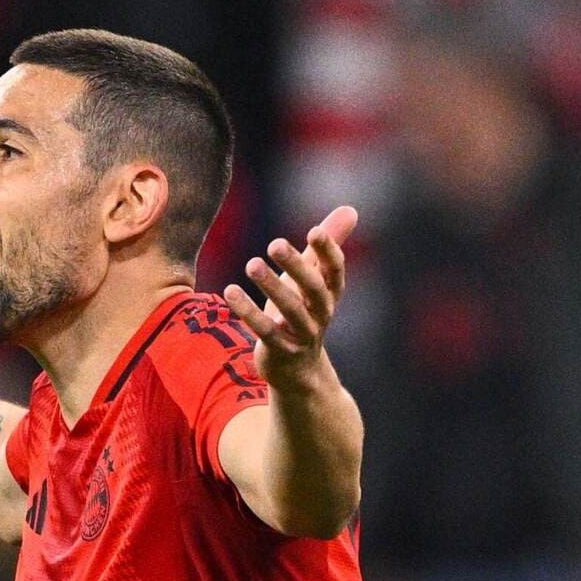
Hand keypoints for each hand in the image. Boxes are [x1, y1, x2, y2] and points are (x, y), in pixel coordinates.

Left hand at [224, 206, 357, 388]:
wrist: (299, 371)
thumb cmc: (302, 314)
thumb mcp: (313, 280)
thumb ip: (325, 248)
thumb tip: (350, 209)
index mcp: (330, 294)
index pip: (335, 270)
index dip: (328, 251)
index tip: (315, 230)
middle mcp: (321, 314)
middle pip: (313, 288)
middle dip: (297, 266)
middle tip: (275, 243)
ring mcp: (302, 335)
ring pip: (290, 310)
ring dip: (271, 287)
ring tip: (251, 264)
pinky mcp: (281, 351)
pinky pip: (265, 331)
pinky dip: (248, 312)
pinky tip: (229, 291)